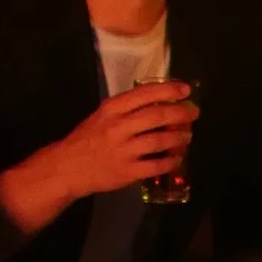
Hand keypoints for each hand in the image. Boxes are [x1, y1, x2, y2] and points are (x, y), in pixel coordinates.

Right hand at [33, 81, 195, 201]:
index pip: (145, 94)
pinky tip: (176, 158)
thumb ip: (127, 109)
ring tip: (186, 137)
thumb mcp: (102, 116)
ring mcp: (124, 151)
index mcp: (112, 109)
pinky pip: (156, 166)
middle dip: (181, 113)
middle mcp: (118, 127)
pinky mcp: (128, 172)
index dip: (169, 90)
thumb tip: (161, 102)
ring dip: (179, 138)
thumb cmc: (87, 139)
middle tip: (194, 113)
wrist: (68, 168)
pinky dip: (171, 162)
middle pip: (158, 116)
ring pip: (160, 141)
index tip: (186, 90)